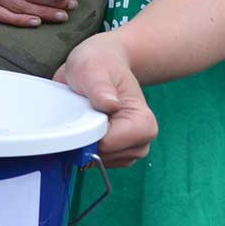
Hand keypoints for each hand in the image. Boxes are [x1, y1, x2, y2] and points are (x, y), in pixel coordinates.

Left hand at [55, 32, 156, 167]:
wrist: (100, 63)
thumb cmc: (100, 64)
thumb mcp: (94, 69)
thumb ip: (100, 88)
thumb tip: (109, 105)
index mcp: (143, 122)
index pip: (109, 145)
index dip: (88, 132)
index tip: (82, 111)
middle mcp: (141, 140)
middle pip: (103, 156)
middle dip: (85, 138)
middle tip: (82, 110)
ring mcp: (129, 149)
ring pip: (98, 162)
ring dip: (83, 142)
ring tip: (85, 114)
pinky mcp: (115, 153)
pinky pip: (94, 162)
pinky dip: (83, 147)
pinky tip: (84, 125)